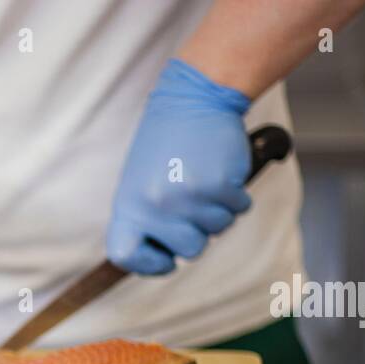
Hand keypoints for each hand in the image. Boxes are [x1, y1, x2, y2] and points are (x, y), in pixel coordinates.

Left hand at [107, 58, 252, 275]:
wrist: (193, 97)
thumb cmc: (166, 144)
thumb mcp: (139, 183)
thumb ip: (144, 219)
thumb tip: (158, 257)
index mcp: (129, 204)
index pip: (126, 255)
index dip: (148, 264)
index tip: (165, 258)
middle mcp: (155, 205)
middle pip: (188, 250)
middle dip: (199, 233)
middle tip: (195, 206)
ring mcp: (187, 195)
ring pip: (217, 230)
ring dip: (219, 210)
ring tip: (206, 182)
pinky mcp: (219, 184)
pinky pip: (238, 209)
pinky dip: (237, 196)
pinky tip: (222, 173)